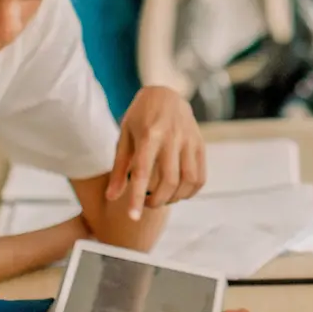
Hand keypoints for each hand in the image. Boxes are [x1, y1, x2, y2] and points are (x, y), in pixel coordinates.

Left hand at [106, 87, 205, 219]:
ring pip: (188, 181)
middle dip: (157, 201)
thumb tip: (112, 198)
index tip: (133, 218)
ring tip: (161, 198)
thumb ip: (119, 169)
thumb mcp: (124, 137)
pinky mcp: (200, 144)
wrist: (165, 93)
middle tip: (146, 203)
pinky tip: (177, 192)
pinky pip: (200, 177)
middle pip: (168, 181)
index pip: (142, 172)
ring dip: (174, 198)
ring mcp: (189, 140)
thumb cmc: (140, 118)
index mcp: (149, 134)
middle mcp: (172, 137)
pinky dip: (190, 192)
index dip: (137, 198)